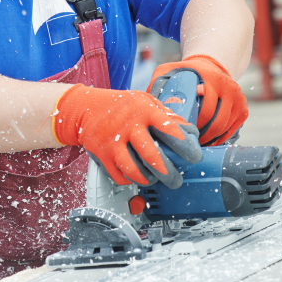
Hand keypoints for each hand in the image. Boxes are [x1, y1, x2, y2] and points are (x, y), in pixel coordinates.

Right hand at [52, 84, 200, 186]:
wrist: (88, 107)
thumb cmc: (122, 105)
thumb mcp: (144, 101)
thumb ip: (165, 114)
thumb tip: (188, 129)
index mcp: (144, 111)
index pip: (168, 128)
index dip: (183, 143)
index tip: (193, 155)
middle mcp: (129, 126)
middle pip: (151, 155)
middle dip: (168, 172)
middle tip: (176, 179)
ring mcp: (114, 141)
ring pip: (132, 169)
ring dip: (146, 179)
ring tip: (153, 180)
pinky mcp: (102, 153)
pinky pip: (117, 174)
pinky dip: (128, 180)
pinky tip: (135, 178)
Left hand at [148, 55, 247, 145]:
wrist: (211, 66)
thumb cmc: (186, 72)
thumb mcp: (169, 70)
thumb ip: (157, 83)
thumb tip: (144, 105)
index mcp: (211, 78)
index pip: (204, 110)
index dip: (193, 126)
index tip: (182, 134)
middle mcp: (228, 86)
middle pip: (215, 121)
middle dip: (201, 136)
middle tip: (188, 144)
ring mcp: (238, 98)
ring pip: (224, 128)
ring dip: (210, 140)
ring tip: (196, 145)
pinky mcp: (243, 108)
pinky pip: (232, 130)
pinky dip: (221, 139)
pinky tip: (208, 143)